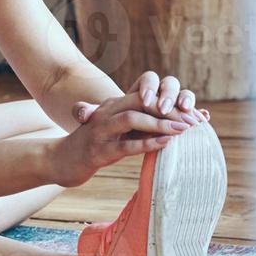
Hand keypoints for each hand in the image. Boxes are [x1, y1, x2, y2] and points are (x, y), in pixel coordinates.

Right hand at [49, 91, 191, 186]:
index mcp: (113, 105)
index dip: (170, 101)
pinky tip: (165, 144)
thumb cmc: (95, 145)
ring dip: (160, 123)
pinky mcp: (98, 151)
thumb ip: (139, 124)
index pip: (144, 95)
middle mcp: (106, 113)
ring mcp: (101, 131)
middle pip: (141, 101)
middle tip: (193, 120)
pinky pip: (125, 145)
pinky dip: (147, 144)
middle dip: (169, 109)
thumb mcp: (117, 130)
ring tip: (183, 129)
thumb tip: (174, 125)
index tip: (193, 112)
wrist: (62, 161)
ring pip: (133, 119)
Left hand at [71, 69, 207, 128]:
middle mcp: (160, 94)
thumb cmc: (111, 127)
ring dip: (187, 101)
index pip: (148, 79)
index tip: (145, 100)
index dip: (149, 87)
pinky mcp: (183, 117)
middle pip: (169, 84)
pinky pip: (195, 112)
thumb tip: (81, 112)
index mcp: (140, 90)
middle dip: (169, 95)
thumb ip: (88, 113)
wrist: (125, 137)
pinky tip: (205, 119)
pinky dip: (200, 113)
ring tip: (188, 115)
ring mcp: (174, 105)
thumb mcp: (98, 121)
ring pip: (185, 94)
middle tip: (167, 110)